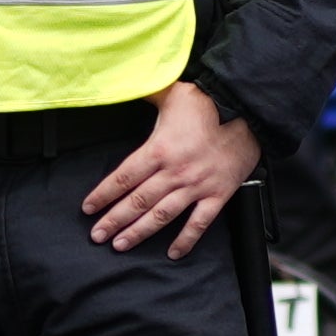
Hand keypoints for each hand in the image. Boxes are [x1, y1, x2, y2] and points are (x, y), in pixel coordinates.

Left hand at [82, 81, 264, 254]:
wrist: (247, 112)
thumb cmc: (207, 103)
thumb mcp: (171, 92)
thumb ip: (144, 91)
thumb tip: (122, 82)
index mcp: (159, 149)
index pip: (123, 177)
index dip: (103, 194)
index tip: (88, 208)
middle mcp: (175, 172)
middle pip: (138, 201)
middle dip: (114, 220)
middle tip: (96, 235)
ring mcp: (196, 186)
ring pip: (162, 215)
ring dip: (139, 232)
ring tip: (121, 244)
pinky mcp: (217, 195)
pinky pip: (199, 223)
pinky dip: (186, 240)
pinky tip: (173, 253)